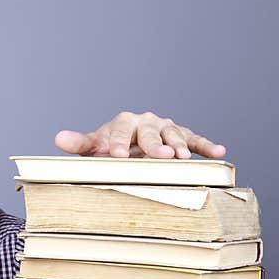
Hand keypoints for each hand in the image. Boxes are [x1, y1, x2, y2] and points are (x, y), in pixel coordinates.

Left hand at [54, 111, 226, 158]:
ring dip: (180, 145)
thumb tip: (58, 139)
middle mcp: (146, 121)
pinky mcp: (182, 137)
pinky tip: (219, 151)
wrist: (128, 145)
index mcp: (123, 122)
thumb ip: (79, 143)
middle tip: (160, 156)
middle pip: (150, 131)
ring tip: (183, 157)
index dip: (118, 143)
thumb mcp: (94, 147)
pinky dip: (206, 145)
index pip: (120, 132)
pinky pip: (195, 140)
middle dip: (154, 144)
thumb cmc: (110, 148)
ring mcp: (165, 128)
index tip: (117, 157)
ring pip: (174, 134)